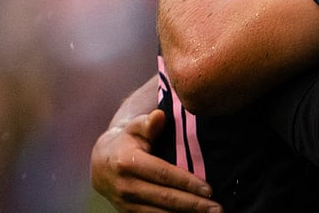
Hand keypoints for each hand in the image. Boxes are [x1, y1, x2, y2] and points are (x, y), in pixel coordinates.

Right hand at [91, 109, 221, 212]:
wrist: (100, 163)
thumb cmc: (127, 140)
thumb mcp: (135, 128)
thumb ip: (149, 123)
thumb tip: (159, 115)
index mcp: (128, 163)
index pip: (163, 174)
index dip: (187, 182)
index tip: (209, 189)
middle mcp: (125, 186)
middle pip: (165, 198)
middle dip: (193, 204)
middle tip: (218, 208)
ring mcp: (125, 203)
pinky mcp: (128, 212)